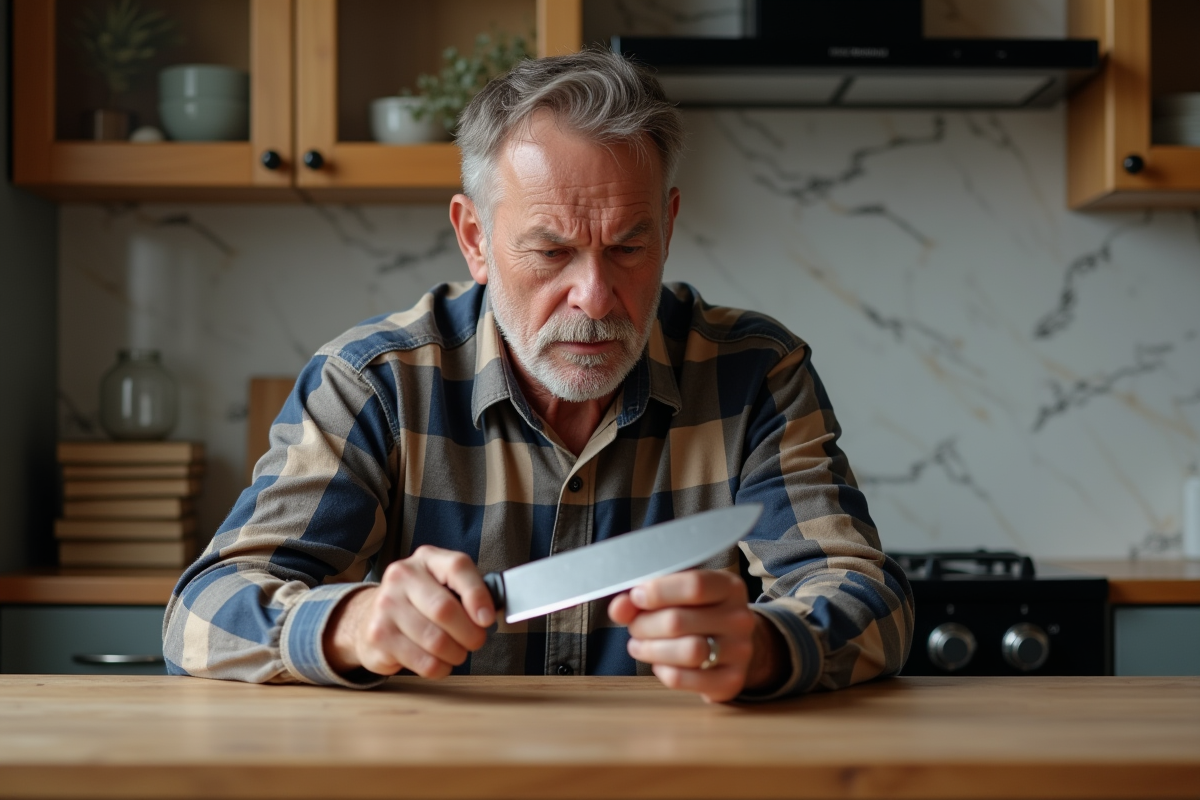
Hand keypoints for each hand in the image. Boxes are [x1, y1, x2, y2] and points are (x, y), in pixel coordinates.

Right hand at [323, 545, 494, 677]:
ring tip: (457, 652)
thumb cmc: (419, 602)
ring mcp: (386, 606)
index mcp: (426, 559)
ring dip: (455, 654)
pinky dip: (440, 668)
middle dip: (469, 633)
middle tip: (475, 641)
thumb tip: (490, 615)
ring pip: (435, 641)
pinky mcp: (378, 636)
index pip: (457, 567)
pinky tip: (439, 662)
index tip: (488, 619)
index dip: (477, 595)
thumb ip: (467, 593)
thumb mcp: (442, 585)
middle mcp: (402, 576)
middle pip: (445, 609)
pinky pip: (423, 662)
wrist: (370, 616)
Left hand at [608, 569, 787, 702]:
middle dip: (645, 625)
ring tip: (639, 645)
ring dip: (651, 649)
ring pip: (687, 652)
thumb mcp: (677, 595)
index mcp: (729, 587)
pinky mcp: (731, 681)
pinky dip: (663, 671)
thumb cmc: (697, 613)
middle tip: (634, 627)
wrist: (732, 645)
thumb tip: (620, 607)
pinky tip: (660, 663)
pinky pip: (684, 679)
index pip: (694, 585)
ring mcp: (740, 651)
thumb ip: (645, 596)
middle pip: (680, 621)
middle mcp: (740, 618)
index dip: (658, 592)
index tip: (637, 597)